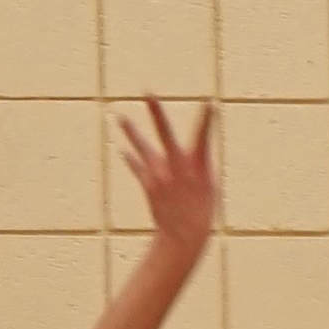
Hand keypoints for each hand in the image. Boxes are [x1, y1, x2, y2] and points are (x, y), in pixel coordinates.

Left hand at [118, 97, 218, 248]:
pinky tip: (123, 149)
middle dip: (156, 112)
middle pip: (165, 133)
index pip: (202, 137)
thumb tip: (186, 151)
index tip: (208, 103)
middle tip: (147, 92)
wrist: (184, 236)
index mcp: (198, 166)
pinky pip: (137, 166)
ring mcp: (160, 175)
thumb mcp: (209, 185)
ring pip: (142, 147)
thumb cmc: (201, 210)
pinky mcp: (148, 185)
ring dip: (131, 131)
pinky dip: (132, 158)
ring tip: (119, 117)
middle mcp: (176, 167)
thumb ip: (197, 163)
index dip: (206, 120)